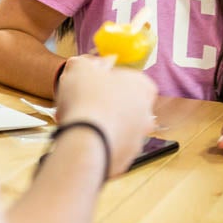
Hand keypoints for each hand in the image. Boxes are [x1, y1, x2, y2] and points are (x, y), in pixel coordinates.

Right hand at [55, 55, 157, 176]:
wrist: (86, 142)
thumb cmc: (88, 100)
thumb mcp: (80, 67)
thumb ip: (86, 62)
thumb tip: (89, 65)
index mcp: (143, 87)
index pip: (126, 78)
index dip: (103, 79)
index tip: (88, 83)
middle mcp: (146, 115)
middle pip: (121, 105)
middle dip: (100, 104)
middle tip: (78, 104)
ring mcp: (138, 140)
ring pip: (114, 129)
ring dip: (98, 126)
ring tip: (75, 123)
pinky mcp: (125, 160)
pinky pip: (108, 148)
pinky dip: (95, 145)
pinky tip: (79, 140)